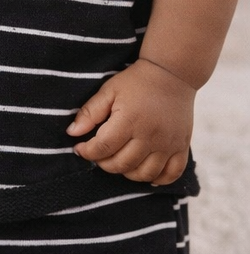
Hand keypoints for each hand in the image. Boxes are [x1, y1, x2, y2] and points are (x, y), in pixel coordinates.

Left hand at [66, 58, 193, 184]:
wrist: (172, 73)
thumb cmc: (137, 82)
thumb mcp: (109, 91)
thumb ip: (90, 112)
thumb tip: (72, 133)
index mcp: (130, 120)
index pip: (103, 148)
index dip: (87, 152)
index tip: (80, 148)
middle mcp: (150, 135)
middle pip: (122, 164)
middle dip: (104, 163)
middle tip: (99, 154)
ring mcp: (168, 144)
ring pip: (144, 173)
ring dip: (127, 173)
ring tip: (119, 160)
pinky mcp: (181, 146)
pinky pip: (171, 174)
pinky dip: (158, 179)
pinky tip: (144, 172)